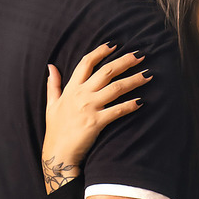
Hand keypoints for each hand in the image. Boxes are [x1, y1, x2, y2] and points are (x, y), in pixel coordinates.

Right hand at [42, 43, 151, 191]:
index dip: (100, 51)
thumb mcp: (51, 104)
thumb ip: (53, 84)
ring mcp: (89, 108)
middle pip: (106, 71)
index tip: (114, 45)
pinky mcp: (96, 122)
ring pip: (115, 88)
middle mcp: (81, 95)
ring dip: (134, 80)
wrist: (57, 154)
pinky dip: (130, 105)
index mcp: (71, 88)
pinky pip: (117, 110)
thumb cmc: (55, 130)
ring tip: (148, 75)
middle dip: (124, 61)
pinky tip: (141, 101)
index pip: (86, 63)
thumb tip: (51, 66)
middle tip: (140, 56)